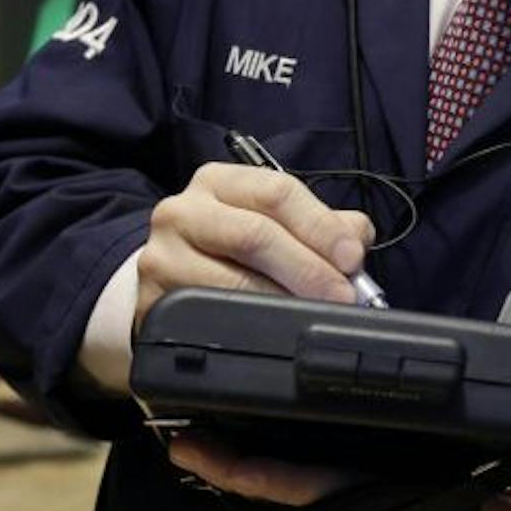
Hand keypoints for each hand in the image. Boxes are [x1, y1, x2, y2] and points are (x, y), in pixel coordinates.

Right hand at [135, 162, 374, 337]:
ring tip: (314, 313)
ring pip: (233, 280)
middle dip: (309, 269)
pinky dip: (250, 323)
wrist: (169, 277)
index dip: (321, 227)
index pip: (277, 192)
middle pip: (255, 235)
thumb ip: (321, 224)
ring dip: (284, 300)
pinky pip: (210, 315)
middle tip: (341, 296)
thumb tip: (356, 240)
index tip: (351, 258)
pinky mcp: (154, 299)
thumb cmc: (230, 246)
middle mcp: (184, 210)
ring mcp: (162, 255)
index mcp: (220, 182)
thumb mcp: (273, 221)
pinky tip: (274, 328)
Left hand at [165, 436, 510, 510]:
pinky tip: (245, 450)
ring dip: (241, 476)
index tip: (214, 454)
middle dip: (229, 472)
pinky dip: (271, 479)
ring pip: (287, 505)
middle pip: (282, 501)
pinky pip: (308, 500)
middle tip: (178, 437)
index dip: (261, 478)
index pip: (317, 495)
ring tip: (194, 437)